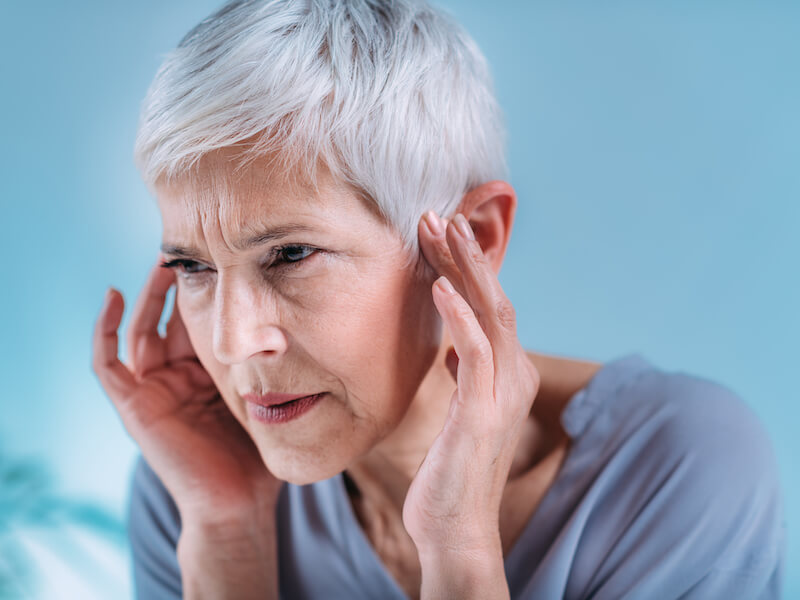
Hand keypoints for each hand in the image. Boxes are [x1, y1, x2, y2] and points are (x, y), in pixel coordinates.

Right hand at [92, 256, 282, 525]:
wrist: (238, 503)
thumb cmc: (257, 456)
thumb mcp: (267, 398)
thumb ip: (274, 367)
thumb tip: (307, 325)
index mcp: (207, 375)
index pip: (200, 322)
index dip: (206, 291)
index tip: (225, 258)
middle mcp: (178, 378)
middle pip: (169, 319)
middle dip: (177, 285)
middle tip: (194, 249)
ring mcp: (153, 390)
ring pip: (140, 331)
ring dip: (147, 296)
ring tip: (163, 262)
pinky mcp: (133, 405)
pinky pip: (107, 362)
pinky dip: (104, 329)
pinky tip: (114, 294)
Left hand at [402, 211, 540, 559]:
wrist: (455, 527)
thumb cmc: (451, 469)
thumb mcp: (461, 410)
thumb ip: (464, 375)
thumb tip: (452, 349)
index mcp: (508, 372)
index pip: (490, 305)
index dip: (466, 266)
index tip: (439, 232)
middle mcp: (514, 374)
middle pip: (495, 298)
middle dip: (466, 253)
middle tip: (437, 214)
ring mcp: (502, 392)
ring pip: (491, 314)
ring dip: (464, 269)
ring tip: (438, 230)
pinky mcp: (483, 412)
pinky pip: (474, 353)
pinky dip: (459, 316)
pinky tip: (439, 287)